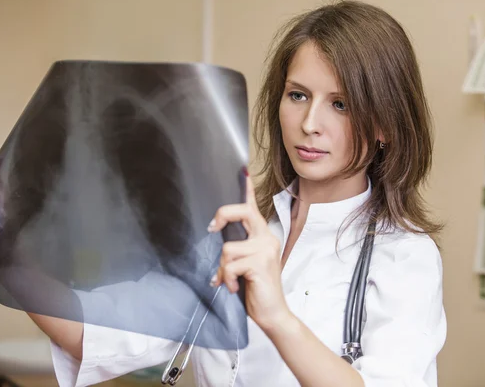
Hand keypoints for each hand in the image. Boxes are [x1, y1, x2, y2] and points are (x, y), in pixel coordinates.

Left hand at [208, 172, 292, 331]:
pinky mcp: (260, 263)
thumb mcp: (245, 264)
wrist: (273, 313)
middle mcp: (267, 238)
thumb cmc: (256, 288)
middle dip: (223, 215)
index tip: (243, 171)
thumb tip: (217, 238)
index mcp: (263, 236)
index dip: (248, 189)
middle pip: (243, 212)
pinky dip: (226, 279)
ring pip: (228, 248)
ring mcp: (265, 250)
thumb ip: (237, 249)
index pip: (253, 208)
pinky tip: (234, 288)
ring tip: (229, 281)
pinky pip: (230, 265)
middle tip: (212, 227)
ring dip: (223, 269)